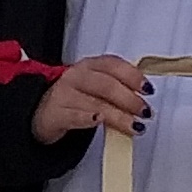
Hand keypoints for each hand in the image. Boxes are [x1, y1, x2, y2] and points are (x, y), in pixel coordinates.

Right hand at [33, 55, 149, 143]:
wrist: (43, 111)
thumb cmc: (76, 98)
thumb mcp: (97, 86)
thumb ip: (119, 86)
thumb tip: (145, 94)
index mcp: (90, 65)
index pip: (114, 65)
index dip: (133, 76)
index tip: (148, 89)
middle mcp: (76, 76)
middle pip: (107, 85)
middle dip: (130, 100)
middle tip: (145, 112)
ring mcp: (64, 94)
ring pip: (96, 103)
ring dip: (119, 116)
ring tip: (134, 126)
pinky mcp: (55, 113)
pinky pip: (75, 116)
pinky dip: (89, 118)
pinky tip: (100, 121)